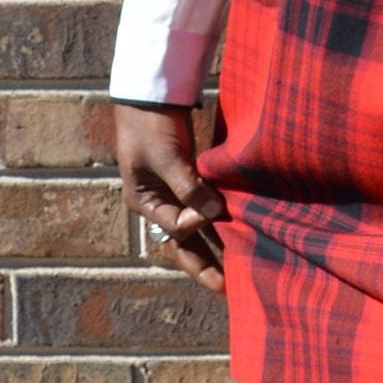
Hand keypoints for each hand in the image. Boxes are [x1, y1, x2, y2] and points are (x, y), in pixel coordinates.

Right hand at [113, 101, 226, 295]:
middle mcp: (158, 204)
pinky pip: (204, 208)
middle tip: (227, 287)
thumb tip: (216, 213)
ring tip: (238, 270)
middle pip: (182, 242)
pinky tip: (239, 233)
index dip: (195, 223)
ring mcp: (173, 194)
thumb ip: (189, 187)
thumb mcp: (166, 157)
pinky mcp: (189, 181)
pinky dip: (218, 222)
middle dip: (203, 265)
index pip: (173, 227)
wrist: (151, 94)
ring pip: (195, 230)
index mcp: (143, 202)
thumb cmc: (151, 125)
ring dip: (215, 247)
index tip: (213, 210)